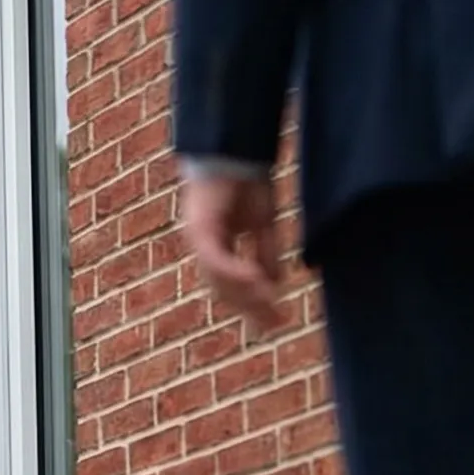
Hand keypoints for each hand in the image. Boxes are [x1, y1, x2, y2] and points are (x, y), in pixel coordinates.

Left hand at [179, 170, 284, 330]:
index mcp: (215, 246)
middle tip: (275, 325)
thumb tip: (276, 282)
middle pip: (223, 288)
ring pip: (218, 278)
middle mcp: (202, 245)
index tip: (275, 322)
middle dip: (250, 307)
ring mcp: (198, 237)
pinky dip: (235, 271)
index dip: (252, 303)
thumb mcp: (264, 223)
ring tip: (270, 309)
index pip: (231, 285)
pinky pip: (217, 257)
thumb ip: (266, 252)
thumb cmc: (247, 180)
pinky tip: (256, 282)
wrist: (234, 149)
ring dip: (246, 295)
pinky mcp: (200, 226)